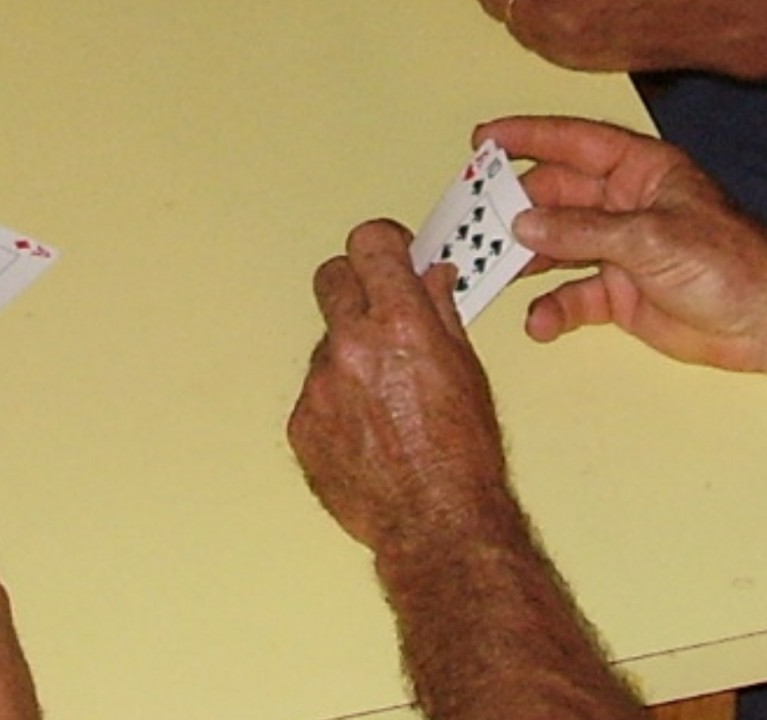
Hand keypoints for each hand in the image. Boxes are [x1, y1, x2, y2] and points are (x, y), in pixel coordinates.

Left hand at [287, 221, 511, 552]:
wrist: (437, 522)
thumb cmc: (463, 456)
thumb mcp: (467, 370)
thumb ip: (440, 313)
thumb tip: (430, 277)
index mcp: (400, 325)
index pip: (369, 244)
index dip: (381, 244)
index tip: (389, 253)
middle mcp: (351, 346)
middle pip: (331, 277)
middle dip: (355, 284)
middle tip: (377, 307)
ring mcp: (318, 384)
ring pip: (325, 342)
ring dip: (349, 354)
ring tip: (386, 397)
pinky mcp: (299, 420)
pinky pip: (314, 391)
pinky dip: (336, 400)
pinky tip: (368, 429)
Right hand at [480, 116, 766, 370]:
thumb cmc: (731, 265)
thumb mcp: (650, 238)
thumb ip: (581, 230)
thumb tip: (523, 225)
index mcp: (640, 171)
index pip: (573, 142)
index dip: (526, 137)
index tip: (482, 140)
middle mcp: (623, 205)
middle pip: (552, 197)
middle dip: (514, 208)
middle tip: (473, 220)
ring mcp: (617, 250)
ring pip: (553, 246)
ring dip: (522, 260)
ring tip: (491, 271)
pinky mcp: (617, 293)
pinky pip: (570, 296)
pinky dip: (551, 309)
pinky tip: (540, 321)